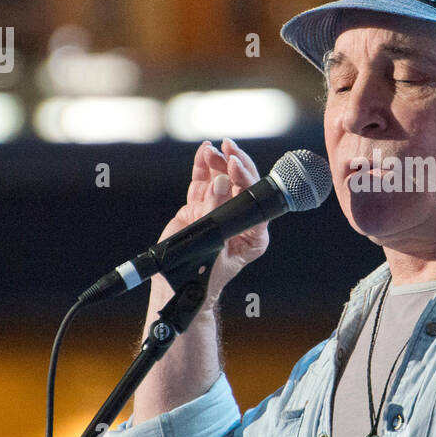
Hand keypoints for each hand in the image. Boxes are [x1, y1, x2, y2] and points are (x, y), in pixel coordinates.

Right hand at [146, 138, 269, 320]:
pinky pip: (203, 185)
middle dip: (235, 163)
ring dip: (218, 162)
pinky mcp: (199, 209)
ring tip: (212, 149)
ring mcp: (218, 212)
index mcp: (253, 232)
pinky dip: (203, 168)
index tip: (234, 163)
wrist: (181, 288)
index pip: (253, 198)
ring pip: (221, 180)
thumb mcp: (214, 244)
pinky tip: (204, 152)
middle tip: (228, 148)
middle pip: (240, 184)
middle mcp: (238, 219)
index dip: (245, 177)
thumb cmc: (205, 275)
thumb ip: (215, 212)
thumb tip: (220, 182)